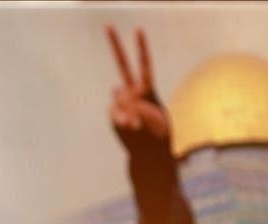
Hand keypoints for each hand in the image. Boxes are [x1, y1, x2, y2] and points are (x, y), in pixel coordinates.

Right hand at [106, 25, 170, 153]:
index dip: (141, 48)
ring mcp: (121, 103)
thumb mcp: (157, 120)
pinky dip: (120, 118)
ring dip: (126, 108)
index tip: (137, 29)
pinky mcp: (113, 115)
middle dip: (115, 45)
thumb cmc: (159, 136)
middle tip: (107, 25)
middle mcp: (133, 92)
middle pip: (122, 65)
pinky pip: (112, 111)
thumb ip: (137, 107)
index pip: (144, 65)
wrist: (149, 154)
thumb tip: (117, 101)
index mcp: (148, 90)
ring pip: (117, 96)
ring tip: (136, 124)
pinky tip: (128, 126)